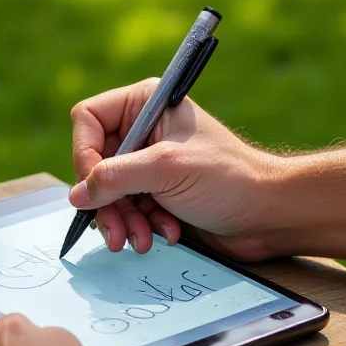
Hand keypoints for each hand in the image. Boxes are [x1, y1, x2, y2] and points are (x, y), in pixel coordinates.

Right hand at [69, 79, 281, 260]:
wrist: (268, 214)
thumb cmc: (229, 179)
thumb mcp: (167, 170)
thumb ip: (116, 178)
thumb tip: (76, 195)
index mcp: (145, 104)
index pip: (88, 120)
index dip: (84, 155)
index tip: (95, 188)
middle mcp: (143, 130)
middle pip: (95, 163)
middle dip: (106, 201)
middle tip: (116, 232)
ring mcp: (149, 163)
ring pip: (109, 192)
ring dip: (124, 220)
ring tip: (142, 241)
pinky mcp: (157, 192)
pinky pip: (129, 209)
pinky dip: (141, 226)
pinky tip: (165, 234)